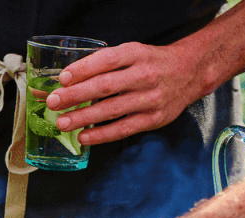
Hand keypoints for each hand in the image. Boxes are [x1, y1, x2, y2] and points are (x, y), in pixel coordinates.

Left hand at [43, 41, 201, 145]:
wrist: (191, 72)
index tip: (62, 79)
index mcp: (137, 53)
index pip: (107, 60)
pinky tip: (83, 137)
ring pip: (111, 109)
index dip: (83, 69)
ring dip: (83, 117)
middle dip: (75, 95)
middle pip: (105, 86)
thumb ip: (105, 65)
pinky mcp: (153, 119)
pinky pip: (122, 129)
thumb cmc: (152, 64)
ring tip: (62, 123)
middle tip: (53, 102)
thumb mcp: (133, 54)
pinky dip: (101, 135)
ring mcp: (150, 98)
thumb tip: (68, 80)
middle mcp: (144, 74)